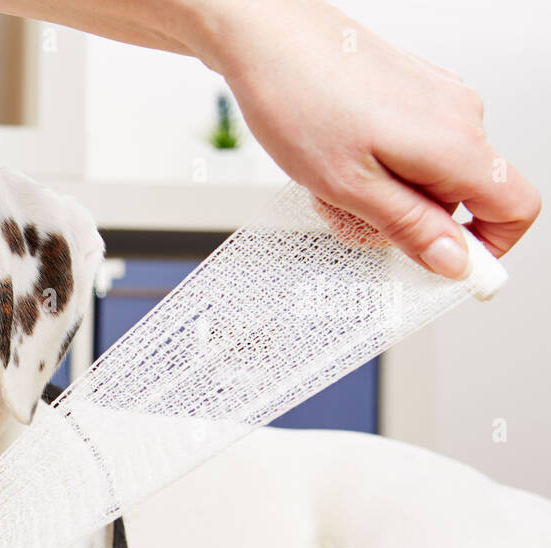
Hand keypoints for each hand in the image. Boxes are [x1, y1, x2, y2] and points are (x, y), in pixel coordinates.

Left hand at [202, 0, 539, 274]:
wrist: (269, 40)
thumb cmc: (298, 101)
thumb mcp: (349, 188)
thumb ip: (410, 228)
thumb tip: (454, 261)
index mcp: (455, 144)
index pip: (516, 208)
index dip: (488, 249)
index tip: (448, 270)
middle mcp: (460, 116)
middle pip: (463, 198)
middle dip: (413, 224)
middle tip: (354, 219)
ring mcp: (439, 100)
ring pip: (431, 176)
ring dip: (387, 196)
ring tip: (333, 182)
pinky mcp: (414, 93)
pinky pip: (412, 150)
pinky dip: (378, 168)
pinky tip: (336, 158)